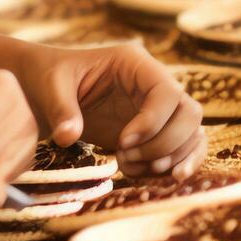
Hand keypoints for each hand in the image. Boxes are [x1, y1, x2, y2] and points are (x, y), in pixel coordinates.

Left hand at [16, 44, 204, 178]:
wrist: (48, 92)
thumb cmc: (50, 79)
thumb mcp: (51, 88)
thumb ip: (61, 110)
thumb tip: (68, 136)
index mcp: (134, 63)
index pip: (167, 91)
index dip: (153, 122)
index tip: (122, 143)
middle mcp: (154, 83)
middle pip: (190, 113)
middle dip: (165, 144)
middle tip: (127, 157)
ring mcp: (159, 108)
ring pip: (192, 133)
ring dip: (171, 158)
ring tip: (134, 169)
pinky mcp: (156, 130)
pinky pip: (185, 147)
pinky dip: (176, 165)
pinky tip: (150, 176)